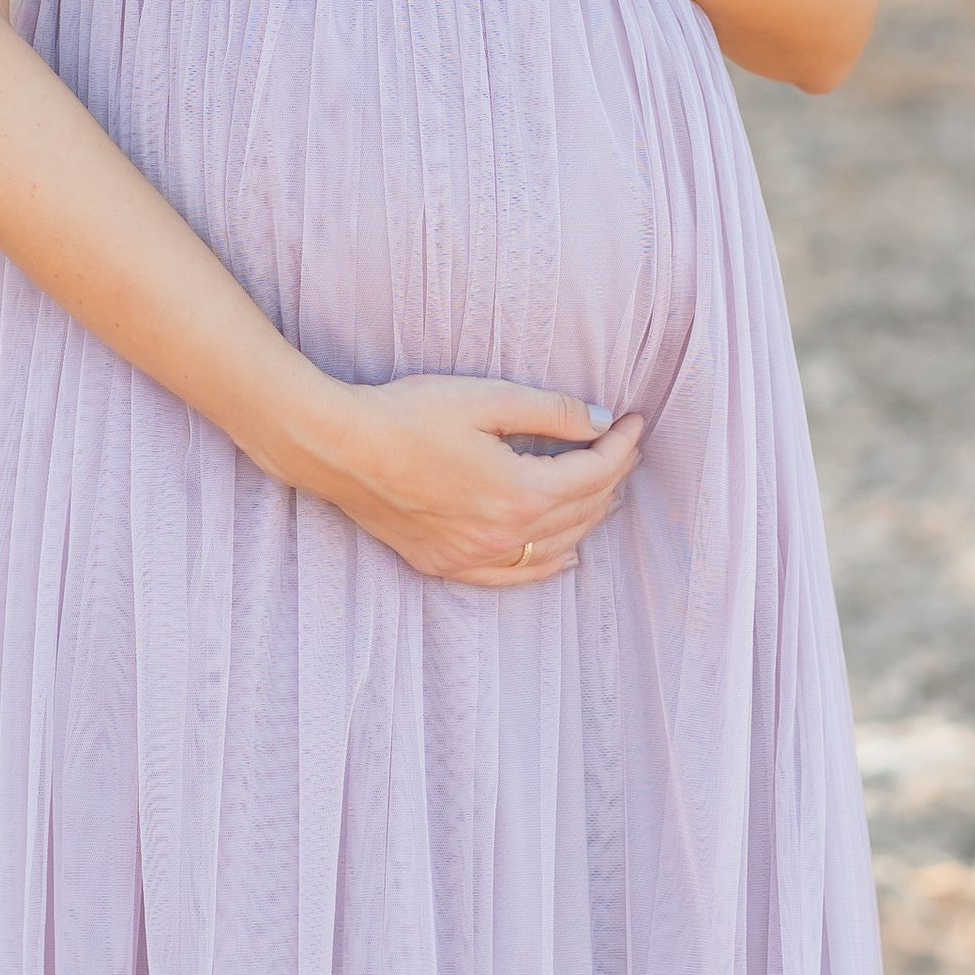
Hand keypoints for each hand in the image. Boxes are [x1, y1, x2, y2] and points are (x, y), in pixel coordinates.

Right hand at [295, 376, 645, 585]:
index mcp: (521, 492)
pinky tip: (565, 553)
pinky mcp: (446, 565)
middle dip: (611, 475)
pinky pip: (514, 576)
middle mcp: (504, 536)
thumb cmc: (409, 414)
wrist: (339, 448)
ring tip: (602, 485)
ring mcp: (474, 557)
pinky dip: (548, 563)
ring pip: (556, 545)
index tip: (635, 421)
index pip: (595, 473)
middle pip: (583, 510)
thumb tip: (602, 423)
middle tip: (621, 445)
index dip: (622, 445)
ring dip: (587, 515)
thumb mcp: (487, 398)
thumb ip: (553, 412)